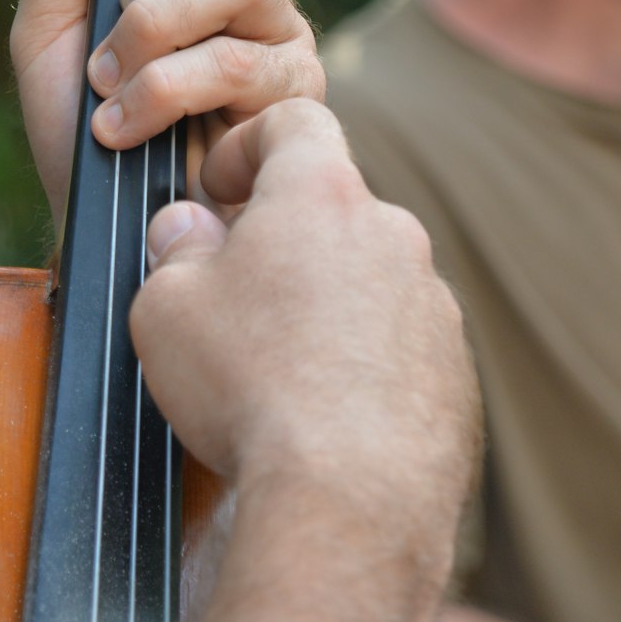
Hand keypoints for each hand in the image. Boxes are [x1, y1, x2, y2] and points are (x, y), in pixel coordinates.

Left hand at [11, 0, 320, 230]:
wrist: (91, 227)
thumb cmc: (76, 120)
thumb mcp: (46, 19)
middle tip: (121, 2)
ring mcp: (278, 36)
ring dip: (150, 28)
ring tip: (108, 82)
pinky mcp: (292, 98)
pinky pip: (235, 60)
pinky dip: (159, 91)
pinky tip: (125, 128)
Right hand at [131, 99, 480, 535]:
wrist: (348, 501)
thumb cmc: (248, 388)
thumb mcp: (165, 307)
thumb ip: (174, 250)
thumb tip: (187, 230)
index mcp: (322, 196)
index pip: (295, 120)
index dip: (247, 142)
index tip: (217, 190)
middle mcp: (392, 235)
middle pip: (332, 207)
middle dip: (281, 237)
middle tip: (232, 292)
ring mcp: (433, 305)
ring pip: (368, 278)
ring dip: (324, 302)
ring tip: (274, 370)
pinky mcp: (455, 373)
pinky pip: (398, 345)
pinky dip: (362, 362)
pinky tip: (320, 416)